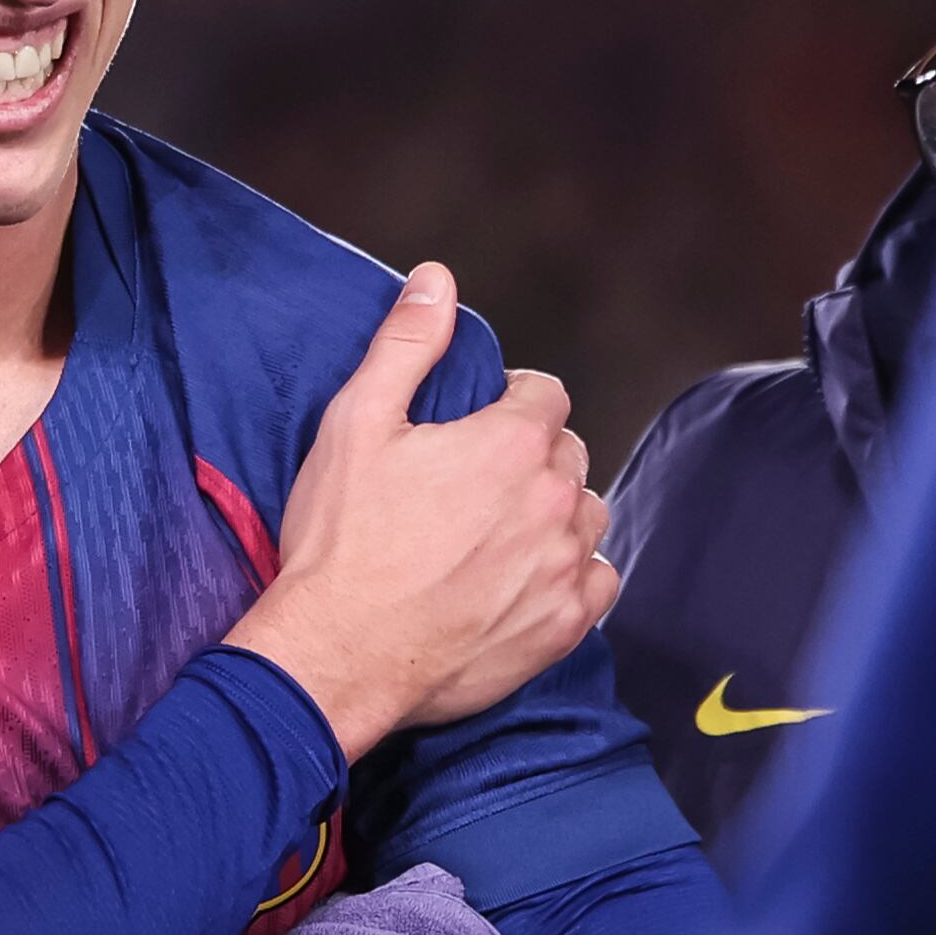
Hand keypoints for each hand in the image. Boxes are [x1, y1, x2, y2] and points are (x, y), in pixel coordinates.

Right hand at [227, 262, 614, 754]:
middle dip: (532, 457)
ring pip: (588, 515)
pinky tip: (525, 579)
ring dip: (556, 514)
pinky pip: (598, 581)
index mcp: (513, 443)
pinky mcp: (563, 626)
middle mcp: (555, 500)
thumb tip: (437, 279)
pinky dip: (571, 575)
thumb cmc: (341, 541)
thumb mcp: (356, 424)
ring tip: (499, 531)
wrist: (337, 655)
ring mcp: (565, 567)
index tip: (475, 426)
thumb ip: (408, 345)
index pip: (547, 396)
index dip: (512, 402)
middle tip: (473, 484)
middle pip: (569, 454)